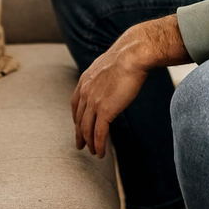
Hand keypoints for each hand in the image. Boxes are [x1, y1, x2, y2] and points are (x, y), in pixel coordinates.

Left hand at [71, 34, 149, 158]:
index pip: (75, 104)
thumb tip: (113, 77)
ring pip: (87, 129)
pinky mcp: (105, 111)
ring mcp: (94, 102)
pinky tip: (100, 153)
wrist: (132, 55)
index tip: (78, 126)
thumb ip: (106, 74)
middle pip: (79, 119)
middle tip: (80, 145)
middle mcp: (85, 92)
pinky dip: (98, 145)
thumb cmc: (128, 55)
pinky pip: (99, 133)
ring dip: (89, 143)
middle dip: (79, 134)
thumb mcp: (110, 64)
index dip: (76, 117)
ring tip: (93, 152)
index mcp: (85, 80)